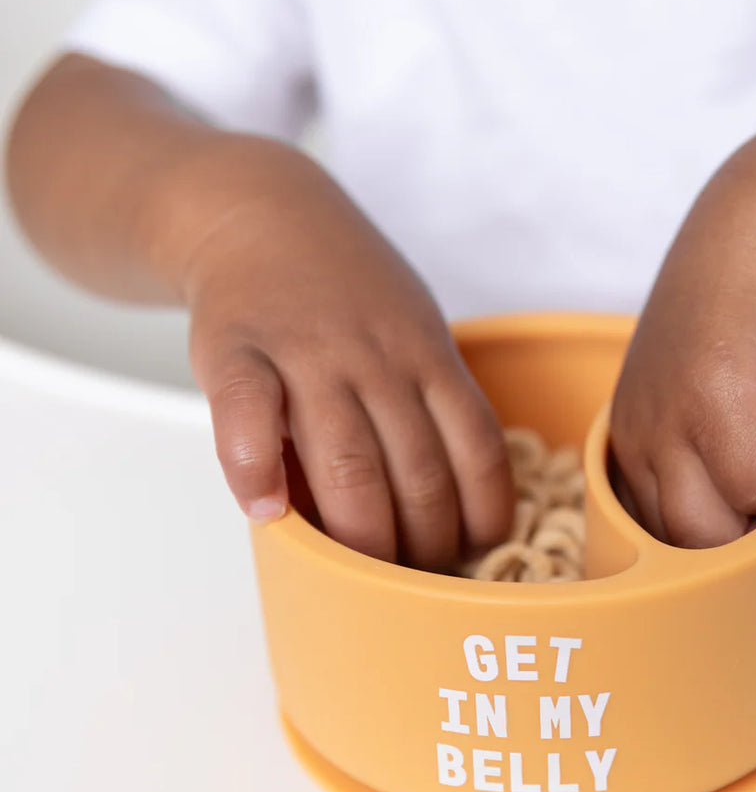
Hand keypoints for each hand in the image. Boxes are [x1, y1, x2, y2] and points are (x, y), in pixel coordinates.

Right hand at [183, 142, 512, 569]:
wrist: (259, 213)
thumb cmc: (348, 290)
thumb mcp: (413, 327)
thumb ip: (431, 401)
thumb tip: (452, 502)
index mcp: (429, 355)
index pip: (477, 449)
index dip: (482, 514)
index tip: (475, 552)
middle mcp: (377, 358)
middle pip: (417, 474)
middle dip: (423, 545)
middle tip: (414, 578)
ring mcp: (308, 352)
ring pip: (347, 463)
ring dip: (361, 534)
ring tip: (362, 571)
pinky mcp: (237, 348)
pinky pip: (249, 418)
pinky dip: (255, 472)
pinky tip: (268, 514)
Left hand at [610, 190, 755, 547]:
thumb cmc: (742, 318)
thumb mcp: (698, 396)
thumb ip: (698, 459)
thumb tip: (737, 532)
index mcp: (628, 440)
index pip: (642, 535)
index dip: (697, 544)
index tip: (736, 519)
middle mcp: (639, 440)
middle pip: (676, 548)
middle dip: (737, 536)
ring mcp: (673, 430)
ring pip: (713, 535)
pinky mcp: (720, 417)